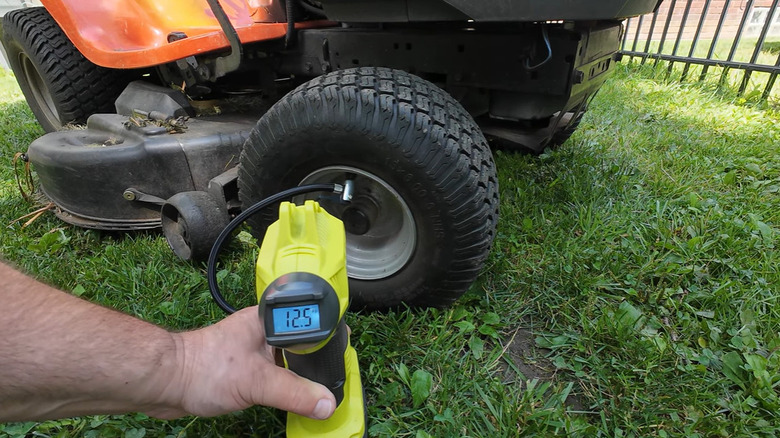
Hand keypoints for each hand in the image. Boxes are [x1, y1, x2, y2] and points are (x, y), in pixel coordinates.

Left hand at [148, 306, 335, 419]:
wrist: (166, 383)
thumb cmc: (203, 368)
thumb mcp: (256, 382)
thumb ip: (294, 393)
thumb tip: (326, 403)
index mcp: (269, 319)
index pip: (310, 321)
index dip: (330, 336)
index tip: (345, 355)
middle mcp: (264, 331)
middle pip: (303, 342)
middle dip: (318, 360)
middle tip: (336, 378)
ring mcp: (255, 351)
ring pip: (290, 360)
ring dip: (302, 376)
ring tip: (320, 391)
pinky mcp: (246, 370)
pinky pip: (276, 376)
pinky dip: (288, 388)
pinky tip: (295, 399)